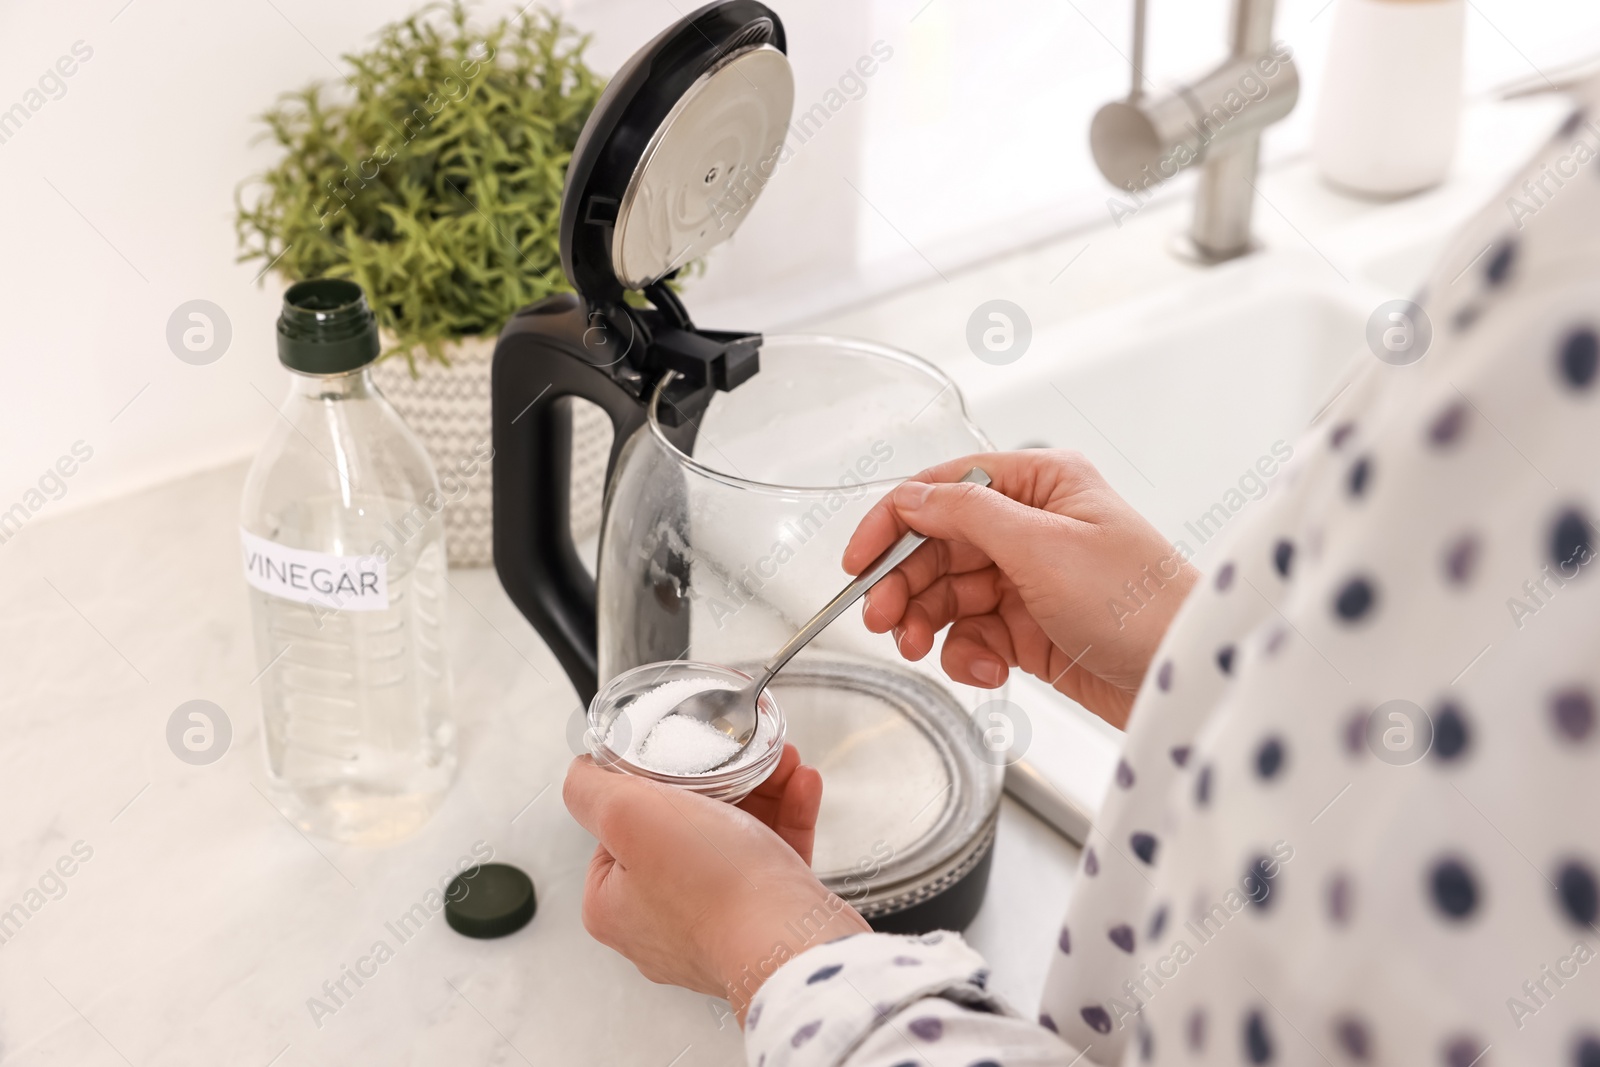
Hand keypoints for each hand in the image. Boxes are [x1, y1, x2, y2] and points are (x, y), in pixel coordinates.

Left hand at [563, 746, 870, 1019]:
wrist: (792, 943)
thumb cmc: (713, 888)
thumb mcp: (628, 816)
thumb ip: (591, 790)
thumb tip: (581, 773)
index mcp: (615, 905)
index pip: (618, 828)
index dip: (649, 786)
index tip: (679, 760)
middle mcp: (659, 923)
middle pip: (682, 828)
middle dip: (720, 782)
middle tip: (739, 753)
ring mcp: (715, 925)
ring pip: (732, 841)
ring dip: (761, 793)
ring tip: (779, 762)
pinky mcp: (763, 924)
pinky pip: (770, 861)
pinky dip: (786, 820)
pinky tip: (801, 787)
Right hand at [842, 450, 1197, 727]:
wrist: (1184, 676)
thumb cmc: (1139, 601)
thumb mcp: (1043, 546)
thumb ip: (967, 514)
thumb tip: (911, 496)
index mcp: (1039, 484)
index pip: (943, 489)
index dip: (893, 523)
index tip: (858, 563)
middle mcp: (1031, 526)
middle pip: (937, 546)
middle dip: (905, 584)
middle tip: (882, 620)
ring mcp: (1030, 579)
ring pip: (948, 594)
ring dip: (928, 622)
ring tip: (920, 648)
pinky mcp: (1031, 630)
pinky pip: (973, 634)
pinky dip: (967, 654)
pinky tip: (986, 671)